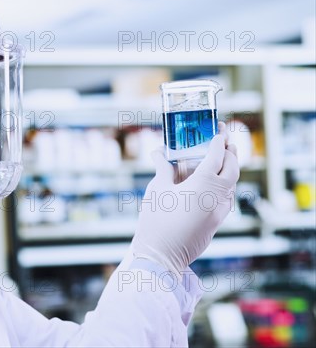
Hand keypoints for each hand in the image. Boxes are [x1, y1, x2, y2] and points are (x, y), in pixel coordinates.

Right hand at [130, 123, 239, 277]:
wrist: (160, 256)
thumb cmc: (155, 220)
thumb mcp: (157, 190)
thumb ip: (163, 169)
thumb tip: (159, 153)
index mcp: (202, 184)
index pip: (216, 156)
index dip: (218, 142)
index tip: (218, 132)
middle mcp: (216, 196)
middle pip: (232, 168)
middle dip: (230, 153)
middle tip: (224, 141)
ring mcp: (219, 212)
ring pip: (232, 185)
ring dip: (229, 170)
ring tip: (221, 160)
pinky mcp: (217, 224)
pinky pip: (226, 199)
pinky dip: (224, 186)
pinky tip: (213, 185)